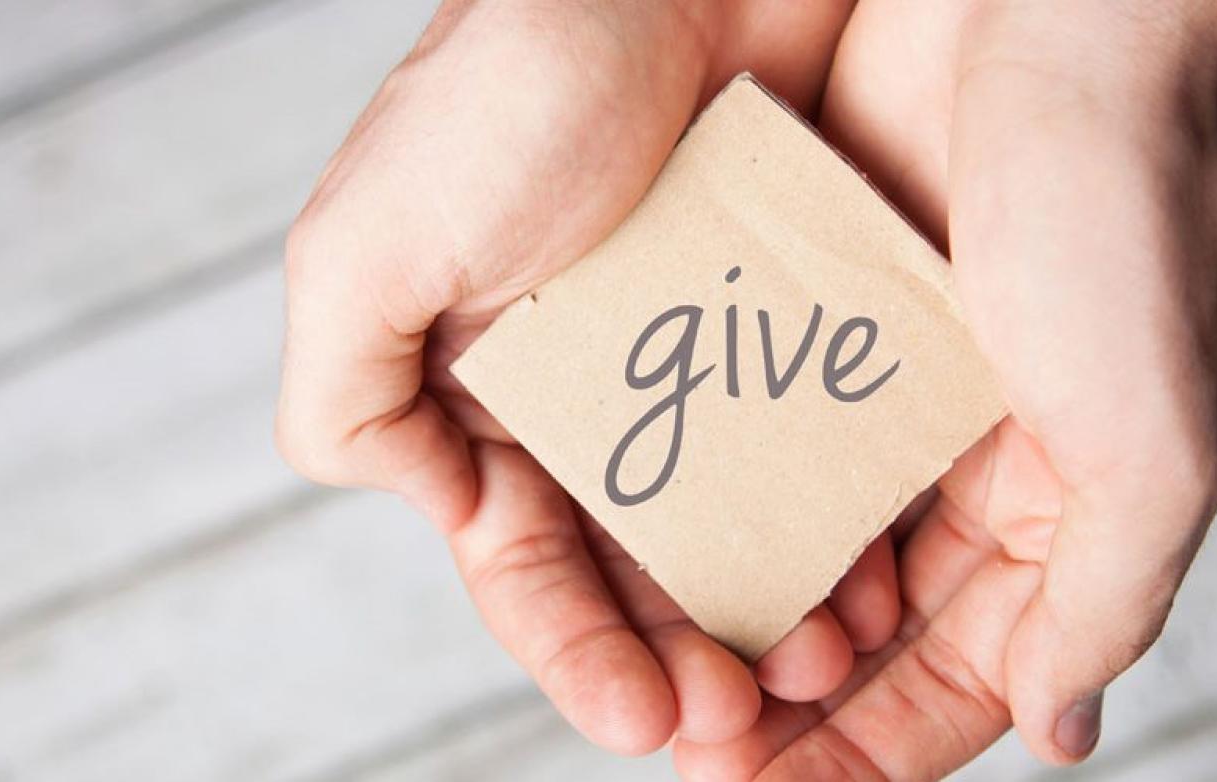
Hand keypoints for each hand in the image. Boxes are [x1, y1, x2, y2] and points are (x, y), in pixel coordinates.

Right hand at [275, 0, 897, 753]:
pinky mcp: (796, 314)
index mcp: (482, 387)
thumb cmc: (513, 78)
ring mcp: (701, 356)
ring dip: (767, 612)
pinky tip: (872, 570)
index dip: (577, 652)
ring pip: (738, 526)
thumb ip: (345, 396)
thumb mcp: (364, 242)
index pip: (525, 562)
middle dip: (683, 659)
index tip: (646, 721)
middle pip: (640, 568)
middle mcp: (593, 386)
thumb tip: (414, 508)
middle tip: (746, 722)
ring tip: (820, 662)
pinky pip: (824, 447)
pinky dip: (841, 521)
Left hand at [675, 1, 1216, 778]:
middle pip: (878, 623)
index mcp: (1084, 499)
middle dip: (796, 693)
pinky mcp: (833, 306)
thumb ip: (1107, 597)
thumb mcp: (1159, 438)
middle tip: (699, 741)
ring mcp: (904, 382)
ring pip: (813, 537)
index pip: (970, 672)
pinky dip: (727, 492)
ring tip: (673, 659)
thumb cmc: (1134, 207)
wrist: (1053, 1)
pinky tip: (665, 536)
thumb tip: (1062, 732)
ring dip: (752, 604)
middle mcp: (992, 453)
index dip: (875, 747)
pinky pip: (768, 430)